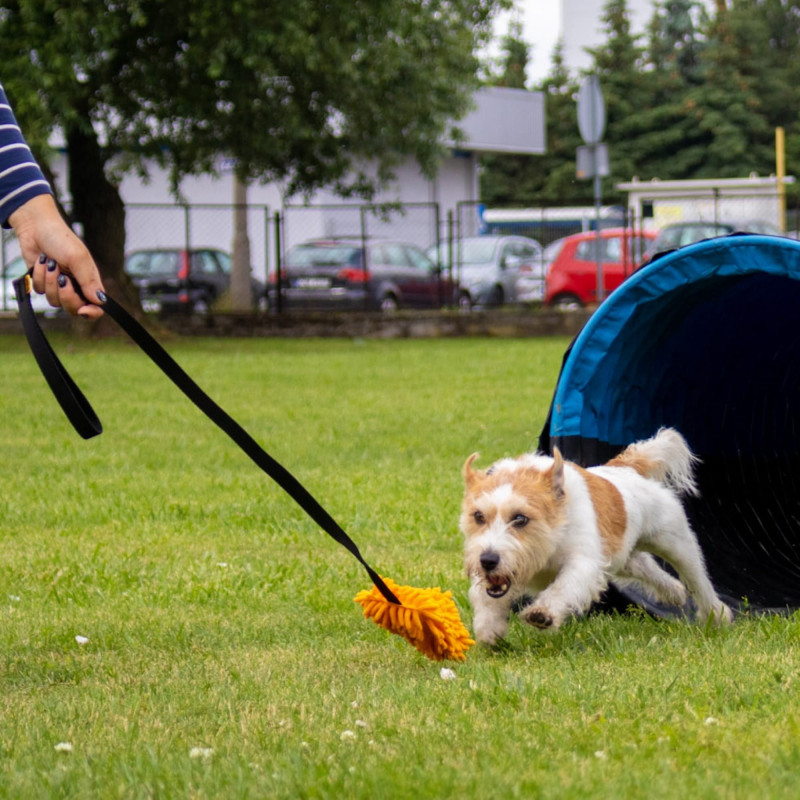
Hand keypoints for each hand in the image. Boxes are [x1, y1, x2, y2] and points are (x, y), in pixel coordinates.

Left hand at [8, 194, 104, 318]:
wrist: (35, 228)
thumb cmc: (61, 239)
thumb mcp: (78, 258)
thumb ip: (89, 281)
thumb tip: (100, 301)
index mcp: (90, 283)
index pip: (96, 307)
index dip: (91, 313)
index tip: (83, 310)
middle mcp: (76, 287)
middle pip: (74, 309)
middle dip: (66, 295)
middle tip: (62, 278)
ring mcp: (59, 286)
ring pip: (54, 301)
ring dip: (49, 281)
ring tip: (50, 263)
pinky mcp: (43, 283)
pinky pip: (40, 291)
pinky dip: (38, 277)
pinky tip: (42, 263)